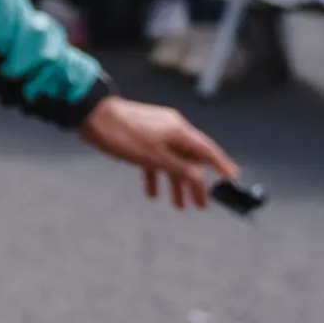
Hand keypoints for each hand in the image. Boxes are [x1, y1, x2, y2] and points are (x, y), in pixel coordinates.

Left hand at [75, 95, 238, 209]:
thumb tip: (199, 177)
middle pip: (191, 160)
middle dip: (197, 184)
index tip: (233, 179)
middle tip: (202, 206)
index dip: (221, 165)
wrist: (90, 116)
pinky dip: (156, 176)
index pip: (207, 150)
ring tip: (180, 206)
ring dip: (176, 184)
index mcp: (179, 130)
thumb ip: (179, 167)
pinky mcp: (141, 138)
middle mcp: (171, 130)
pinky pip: (155, 160)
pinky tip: (153, 193)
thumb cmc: (123, 134)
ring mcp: (156, 133)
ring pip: (173, 162)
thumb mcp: (155, 156)